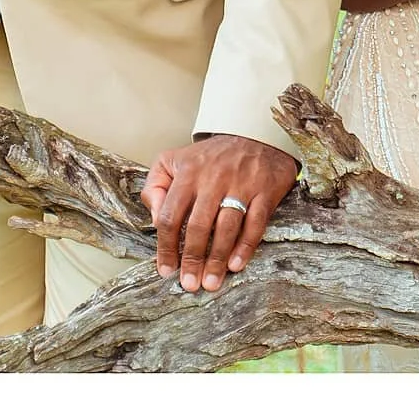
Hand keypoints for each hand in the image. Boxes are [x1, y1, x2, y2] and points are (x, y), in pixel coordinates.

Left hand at [139, 134, 296, 292]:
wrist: (254, 135)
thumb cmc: (210, 157)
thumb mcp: (174, 159)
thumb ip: (156, 185)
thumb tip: (154, 218)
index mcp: (188, 172)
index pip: (170, 215)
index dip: (165, 246)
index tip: (166, 270)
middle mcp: (214, 178)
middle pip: (199, 226)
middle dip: (192, 259)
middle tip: (189, 284)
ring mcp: (241, 184)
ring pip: (226, 228)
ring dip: (217, 259)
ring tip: (210, 282)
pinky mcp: (264, 191)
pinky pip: (255, 224)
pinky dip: (245, 246)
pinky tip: (236, 264)